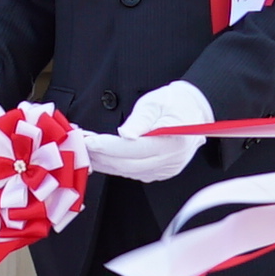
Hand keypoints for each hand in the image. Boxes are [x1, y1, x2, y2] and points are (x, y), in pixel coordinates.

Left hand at [82, 81, 214, 182]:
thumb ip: (140, 119)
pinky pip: (133, 172)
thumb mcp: (155, 103)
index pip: (136, 148)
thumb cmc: (175, 103)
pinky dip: (115, 166)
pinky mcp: (160, 172)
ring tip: (85, 150)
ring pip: (129, 171)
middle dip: (102, 155)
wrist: (194, 111)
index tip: (90, 141)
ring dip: (105, 162)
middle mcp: (171, 159)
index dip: (110, 146)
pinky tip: (100, 157)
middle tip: (80, 145)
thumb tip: (125, 134)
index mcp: (173, 140)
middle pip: (129, 163)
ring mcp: (166, 169)